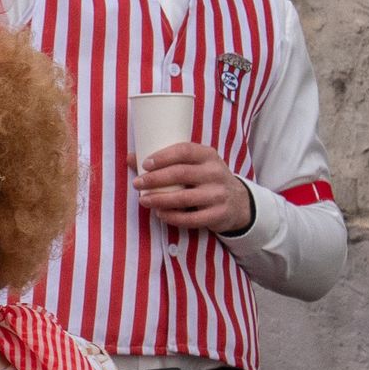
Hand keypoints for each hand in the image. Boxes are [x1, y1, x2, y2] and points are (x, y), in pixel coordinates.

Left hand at [135, 142, 256, 232]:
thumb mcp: (194, 165)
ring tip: (143, 200)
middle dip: (155, 179)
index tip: (145, 164)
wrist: (238, 202)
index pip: (185, 150)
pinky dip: (172, 217)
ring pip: (184, 198)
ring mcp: (218, 194)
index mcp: (208, 155)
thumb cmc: (206, 179)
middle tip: (137, 184)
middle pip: (181, 174)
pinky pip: (191, 218)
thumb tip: (130, 157)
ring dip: (159, 200)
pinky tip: (160, 214)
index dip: (163, 156)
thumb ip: (167, 161)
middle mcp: (215, 173)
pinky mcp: (218, 214)